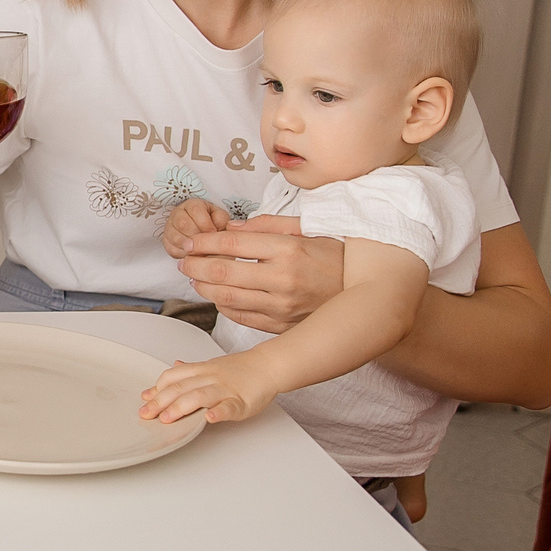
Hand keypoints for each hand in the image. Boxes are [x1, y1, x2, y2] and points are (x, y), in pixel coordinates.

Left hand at [140, 355, 273, 424]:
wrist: (268, 365)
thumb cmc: (240, 369)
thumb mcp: (210, 366)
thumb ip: (190, 370)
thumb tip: (171, 368)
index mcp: (201, 371)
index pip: (174, 377)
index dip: (157, 389)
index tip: (144, 400)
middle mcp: (210, 379)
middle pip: (181, 388)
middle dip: (161, 402)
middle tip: (146, 414)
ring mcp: (225, 390)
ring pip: (200, 396)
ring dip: (181, 407)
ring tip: (167, 419)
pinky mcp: (242, 401)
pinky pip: (229, 406)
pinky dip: (218, 412)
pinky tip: (209, 418)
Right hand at [160, 197, 227, 259]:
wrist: (202, 231)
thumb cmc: (212, 223)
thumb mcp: (220, 217)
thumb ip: (221, 219)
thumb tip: (217, 227)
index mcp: (192, 205)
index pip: (195, 210)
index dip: (205, 223)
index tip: (214, 232)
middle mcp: (177, 213)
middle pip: (183, 224)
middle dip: (197, 236)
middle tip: (207, 243)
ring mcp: (169, 227)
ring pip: (176, 238)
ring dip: (190, 246)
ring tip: (202, 250)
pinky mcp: (166, 241)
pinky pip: (171, 249)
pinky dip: (183, 254)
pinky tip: (193, 254)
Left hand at [175, 216, 344, 334]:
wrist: (366, 292)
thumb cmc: (335, 257)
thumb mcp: (307, 229)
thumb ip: (268, 225)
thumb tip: (232, 227)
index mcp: (289, 250)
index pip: (232, 245)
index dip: (204, 242)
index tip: (191, 242)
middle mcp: (283, 279)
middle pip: (222, 272)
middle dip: (195, 265)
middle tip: (184, 260)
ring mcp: (282, 306)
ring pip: (226, 298)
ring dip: (203, 287)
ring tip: (195, 277)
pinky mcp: (281, 325)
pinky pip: (241, 317)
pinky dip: (223, 307)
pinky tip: (217, 296)